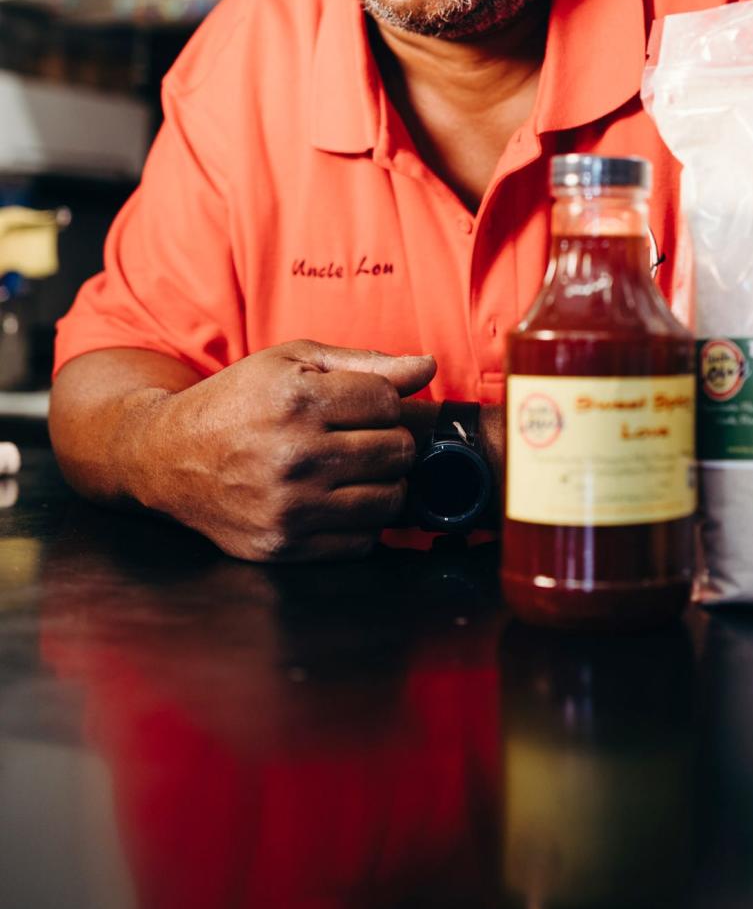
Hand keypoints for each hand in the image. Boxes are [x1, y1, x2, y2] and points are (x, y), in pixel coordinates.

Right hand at [155, 340, 435, 561]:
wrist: (168, 457)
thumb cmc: (238, 401)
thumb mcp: (292, 362)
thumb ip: (365, 363)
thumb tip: (427, 367)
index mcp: (297, 401)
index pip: (388, 402)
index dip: (382, 401)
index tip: (359, 405)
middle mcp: (295, 455)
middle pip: (398, 451)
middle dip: (388, 441)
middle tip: (358, 438)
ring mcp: (290, 506)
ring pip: (390, 500)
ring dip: (381, 484)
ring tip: (351, 470)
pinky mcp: (284, 546)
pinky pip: (362, 541)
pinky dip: (360, 522)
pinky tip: (334, 500)